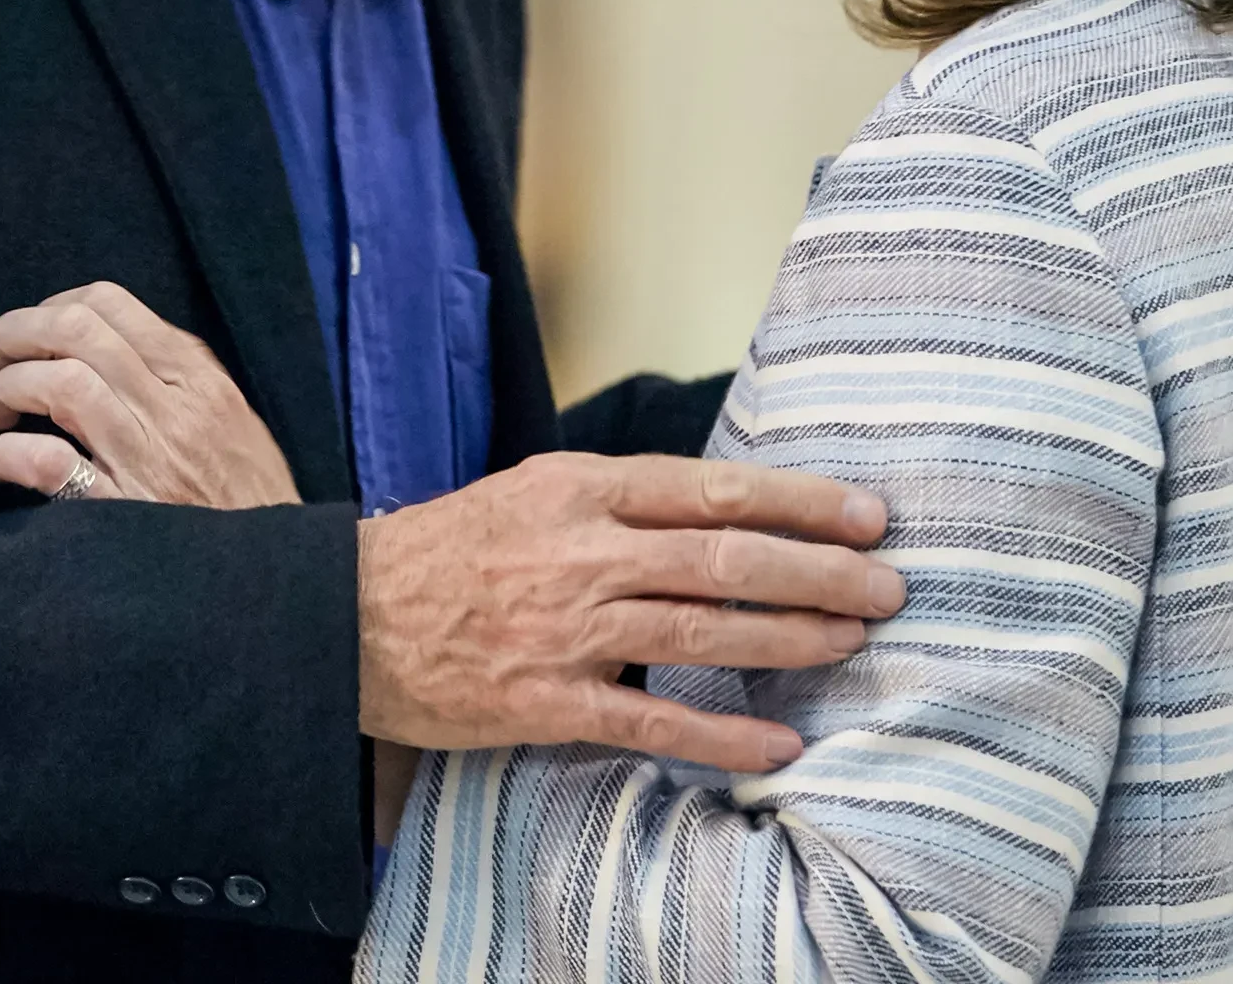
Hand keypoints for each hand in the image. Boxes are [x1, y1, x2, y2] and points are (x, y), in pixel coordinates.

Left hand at [0, 282, 298, 508]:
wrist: (273, 578)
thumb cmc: (250, 501)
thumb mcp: (233, 422)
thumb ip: (181, 377)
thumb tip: (110, 343)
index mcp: (198, 379)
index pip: (109, 303)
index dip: (51, 307)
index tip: (34, 337)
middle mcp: (172, 409)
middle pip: (73, 329)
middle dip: (14, 335)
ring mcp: (146, 460)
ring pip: (59, 382)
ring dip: (7, 389)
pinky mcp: (119, 514)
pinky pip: (47, 462)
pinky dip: (9, 454)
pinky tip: (4, 464)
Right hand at [357, 452, 902, 772]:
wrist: (343, 616)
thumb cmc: (447, 551)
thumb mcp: (529, 493)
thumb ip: (617, 500)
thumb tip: (720, 509)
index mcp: (577, 489)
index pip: (711, 488)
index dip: (797, 501)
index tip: (865, 512)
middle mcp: (579, 553)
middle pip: (723, 557)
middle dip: (819, 571)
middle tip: (889, 583)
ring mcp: (564, 630)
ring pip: (700, 631)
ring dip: (789, 638)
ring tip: (853, 641)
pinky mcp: (545, 701)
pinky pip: (650, 722)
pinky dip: (721, 735)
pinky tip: (780, 743)